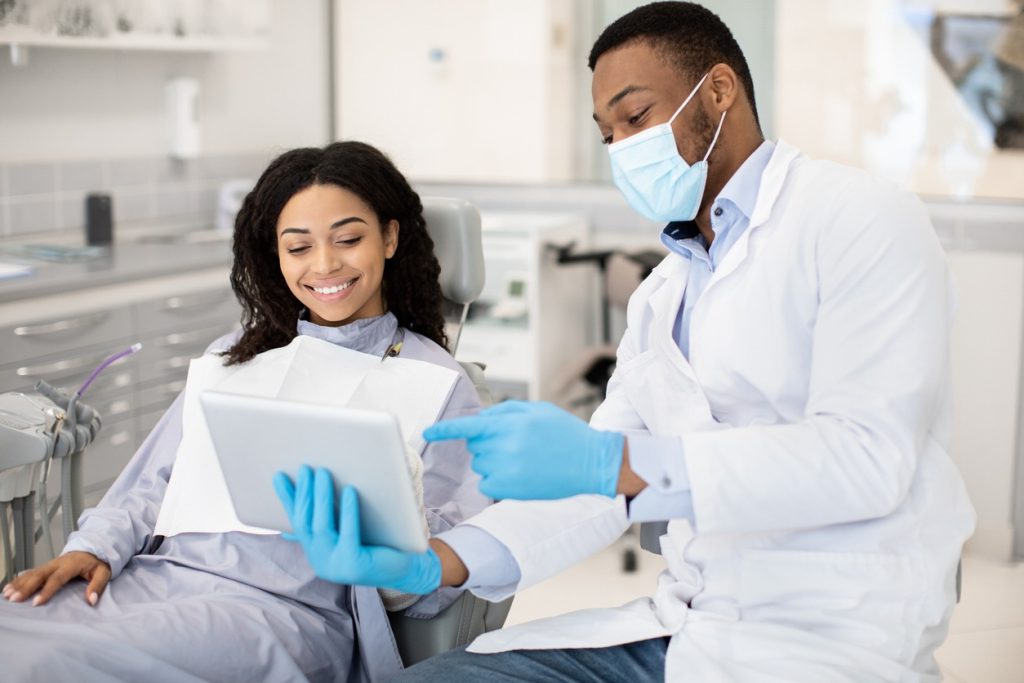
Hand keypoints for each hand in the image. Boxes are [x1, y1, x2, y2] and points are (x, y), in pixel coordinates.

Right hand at [1, 551, 110, 606]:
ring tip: (7, 595)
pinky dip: (18, 580)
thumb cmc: (97, 562)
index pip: (57, 578)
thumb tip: (91, 600)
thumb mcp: (104, 572)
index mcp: (71, 565)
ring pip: (31, 573)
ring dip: (19, 584)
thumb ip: (98, 585)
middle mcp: (57, 563)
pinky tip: (7, 588)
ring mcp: (49, 564)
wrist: (93, 547)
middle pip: (39, 575)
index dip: (47, 590)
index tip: (36, 603)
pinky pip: (29, 573)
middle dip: (26, 587)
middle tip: (15, 599)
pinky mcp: (45, 566)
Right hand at [273, 466, 440, 593]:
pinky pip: (349, 534)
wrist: (409, 568)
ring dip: (321, 497)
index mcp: (316, 552)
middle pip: (306, 522)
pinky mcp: (355, 565)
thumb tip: (312, 492)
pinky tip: (350, 490)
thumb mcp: (349, 530)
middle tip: (305, 468)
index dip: (287, 499)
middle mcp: (321, 561)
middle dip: (304, 493)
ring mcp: (336, 566)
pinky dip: (348, 511)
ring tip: (324, 472)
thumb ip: (330, 518)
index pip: (296, 522)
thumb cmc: (379, 543)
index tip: (278, 476)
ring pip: (322, 527)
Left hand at [423, 400, 624, 499]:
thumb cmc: (564, 434)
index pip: (468, 426)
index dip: (444, 430)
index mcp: (509, 424)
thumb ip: (505, 411)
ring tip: (525, 460)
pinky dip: (497, 480)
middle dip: (488, 441)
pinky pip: (486, 484)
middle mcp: (504, 446)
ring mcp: (505, 470)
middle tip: (516, 443)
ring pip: (481, 464)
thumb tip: (480, 419)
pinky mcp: (508, 490)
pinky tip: (520, 475)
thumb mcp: (537, 410)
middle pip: (475, 445)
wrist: (591, 463)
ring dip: (495, 461)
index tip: (426, 433)